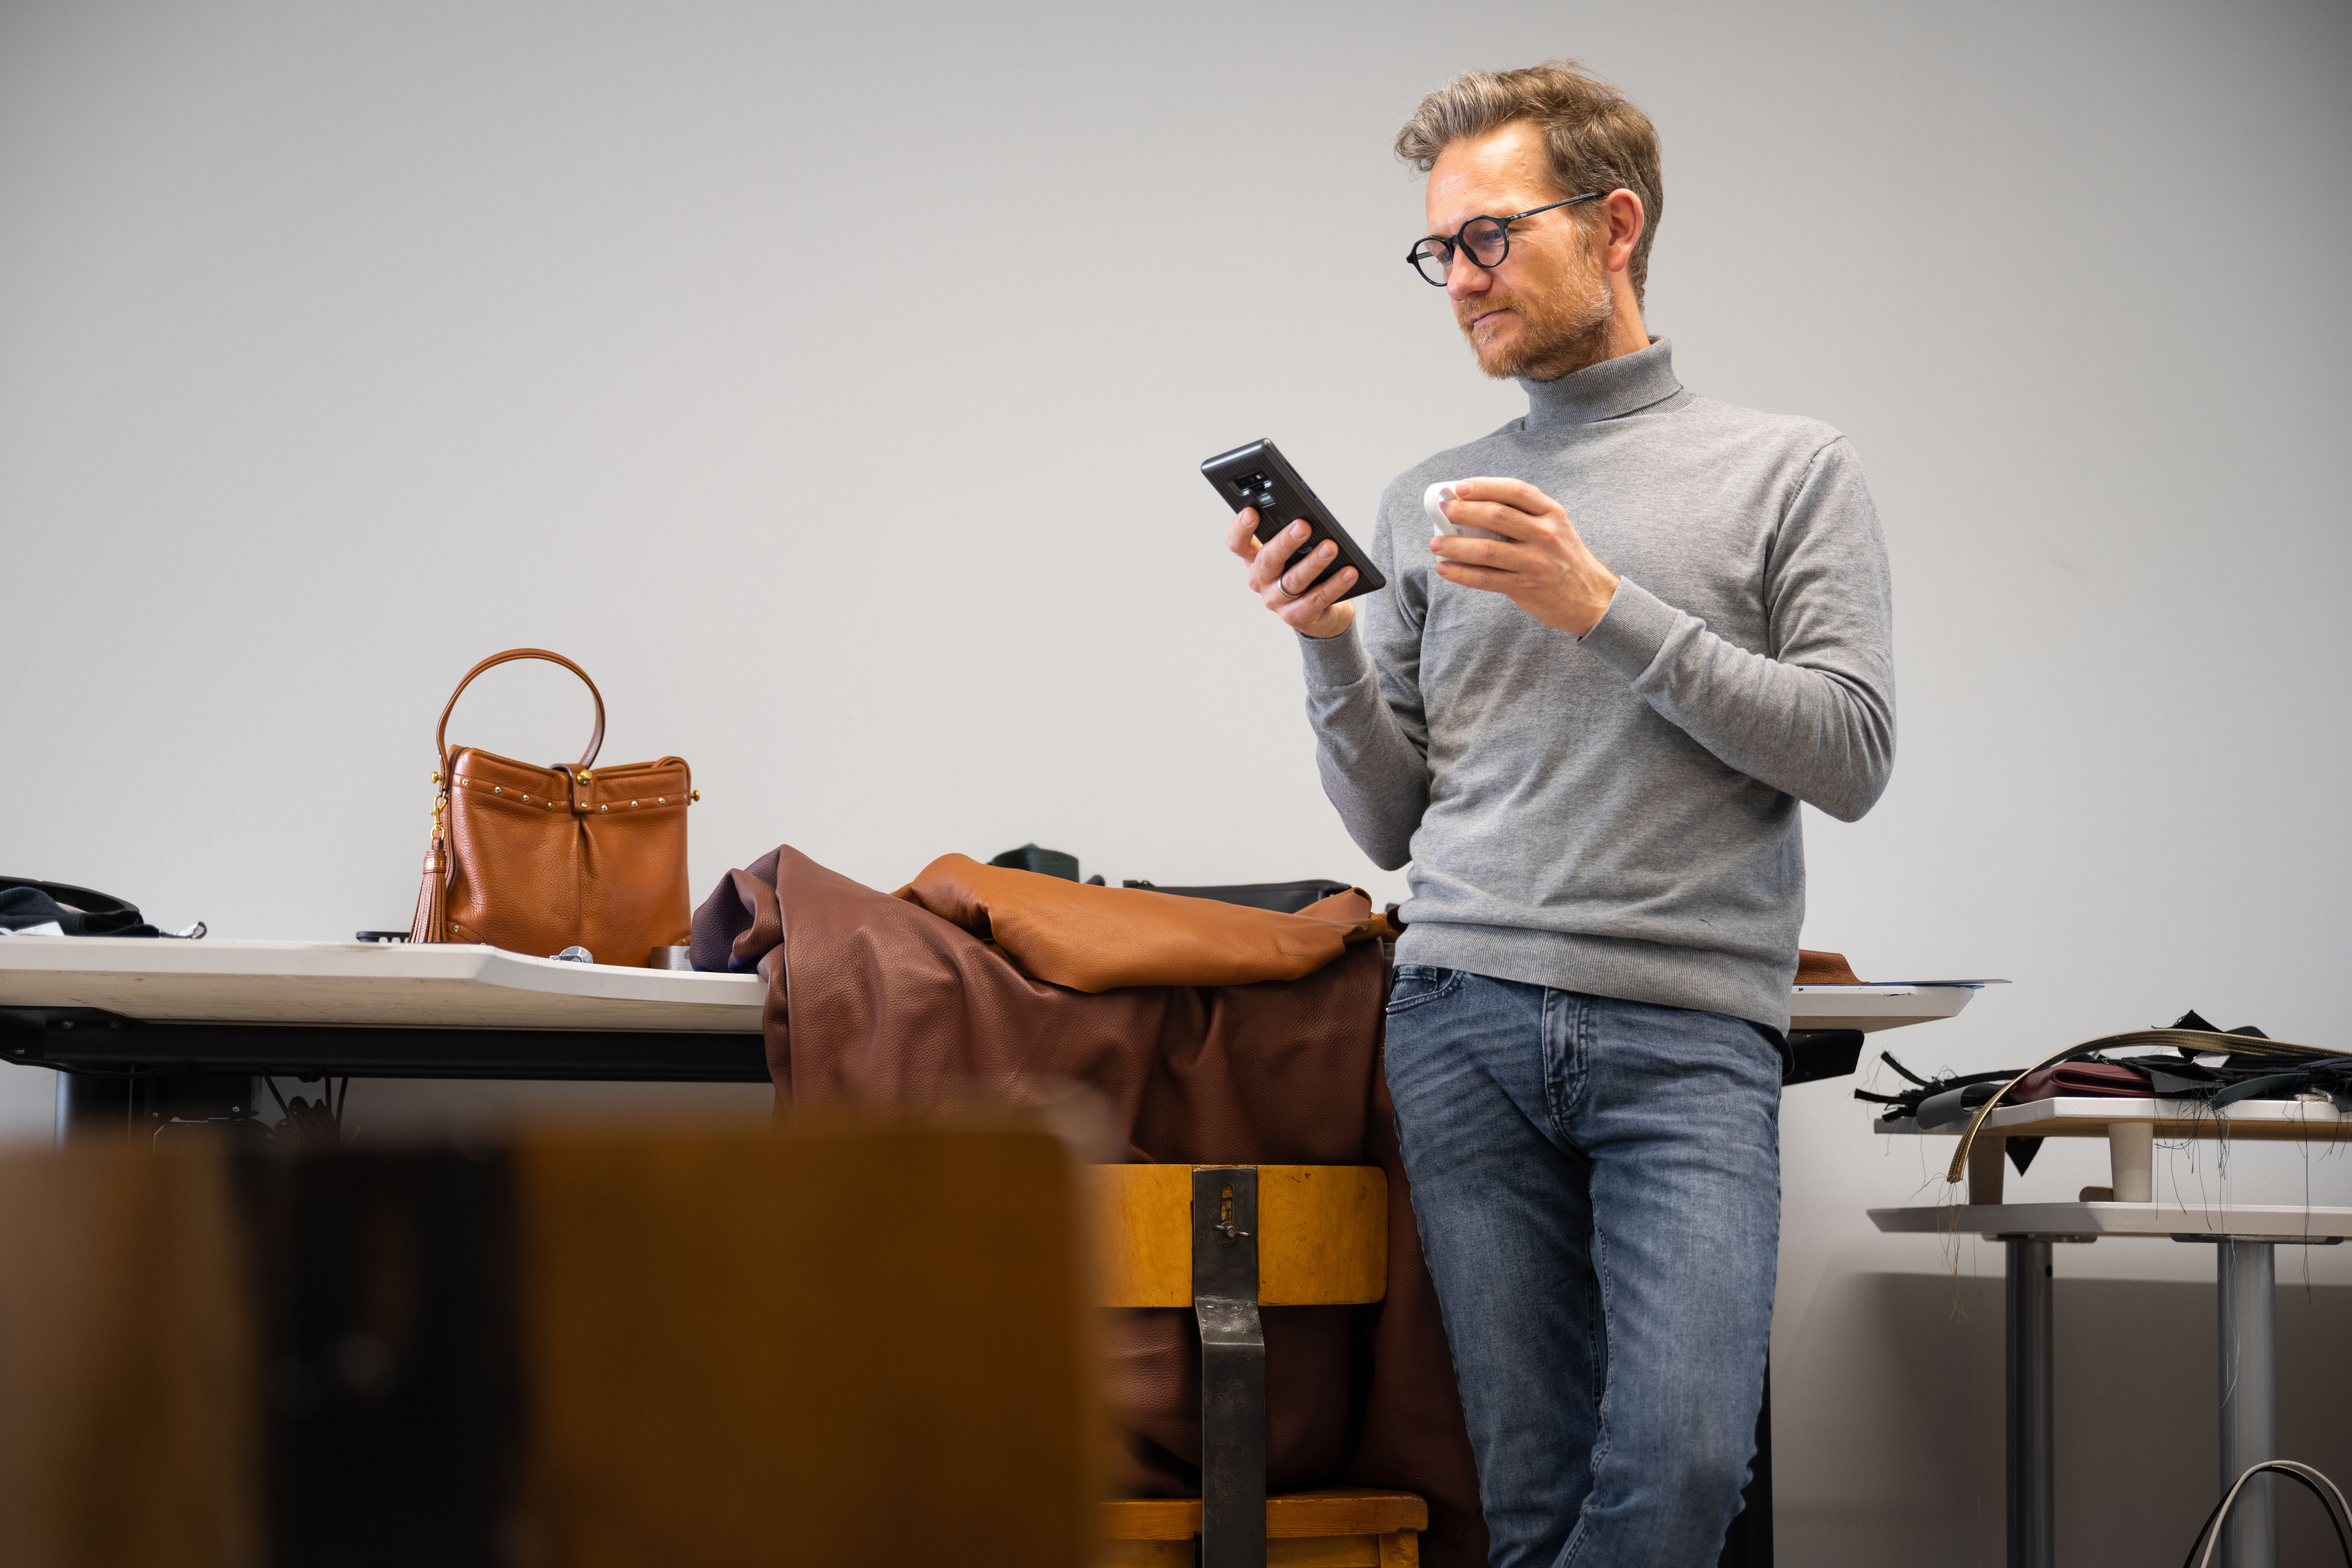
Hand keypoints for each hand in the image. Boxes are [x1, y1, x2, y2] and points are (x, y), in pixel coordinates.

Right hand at [1227, 508, 1356, 638]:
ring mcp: (1276, 601)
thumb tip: (1310, 519)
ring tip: (1331, 547)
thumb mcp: (1294, 554)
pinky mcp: (1296, 617)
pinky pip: (1316, 599)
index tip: (1251, 512)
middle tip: (1303, 526)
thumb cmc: (1306, 573)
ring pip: (1293, 580)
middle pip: (1267, 560)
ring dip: (1313, 563)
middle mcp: (1261, 581)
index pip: (1238, 544)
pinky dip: (1334, 585)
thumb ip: (1294, 538)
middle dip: (1285, 542)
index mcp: (1255, 560)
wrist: (1320, 615)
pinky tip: (1349, 572)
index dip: (1241, 529)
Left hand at [1429, 478, 1618, 635]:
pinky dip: (1460, 573)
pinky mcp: (1525, 586)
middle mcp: (1545, 534)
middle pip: (1496, 516)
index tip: (1460, 487)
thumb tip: (1477, 506)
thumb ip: (1525, 515)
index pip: (1515, 490)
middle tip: (1444, 511)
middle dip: (1463, 512)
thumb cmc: (1565, 559)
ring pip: (1486, 549)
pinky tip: (1444, 569)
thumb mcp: (1556, 527)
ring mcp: (1535, 561)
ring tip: (1436, 543)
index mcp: (1551, 513)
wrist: (1592, 598)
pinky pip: (1485, 579)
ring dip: (1455, 545)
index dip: (1484, 486)